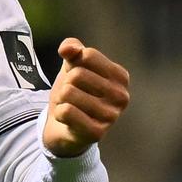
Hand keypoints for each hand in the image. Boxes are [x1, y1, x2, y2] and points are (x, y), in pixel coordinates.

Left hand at [41, 38, 130, 156]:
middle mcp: (122, 96)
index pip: (88, 55)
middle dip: (66, 84)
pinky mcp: (97, 133)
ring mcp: (111, 116)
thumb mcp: (72, 65)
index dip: (73, 64)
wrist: (65, 127)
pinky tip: (67, 120)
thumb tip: (68, 49)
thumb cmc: (74, 92)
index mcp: (121, 76)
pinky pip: (66, 111)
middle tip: (71, 96)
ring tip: (69, 107)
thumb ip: (72, 48)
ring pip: (68, 92)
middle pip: (77, 74)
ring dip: (61, 100)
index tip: (77, 78)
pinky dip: (59, 113)